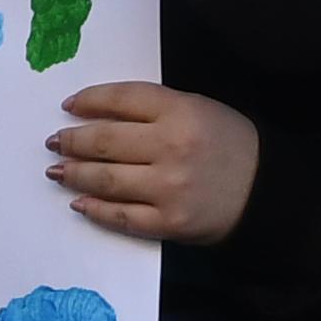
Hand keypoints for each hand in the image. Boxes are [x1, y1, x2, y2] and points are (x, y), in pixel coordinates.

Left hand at [47, 81, 261, 243]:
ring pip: (106, 179)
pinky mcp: (169, 222)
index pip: (122, 99)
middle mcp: (171, 147)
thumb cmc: (229, 143)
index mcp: (181, 110)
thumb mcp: (198, 108)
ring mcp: (169, 187)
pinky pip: (122, 216)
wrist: (265, 190)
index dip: (90, 100)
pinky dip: (96, 209)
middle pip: (106, 140)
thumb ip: (155, 109)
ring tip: (56, 170)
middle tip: (54, 141)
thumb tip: (100, 113)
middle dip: (73, 140)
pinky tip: (79, 202)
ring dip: (74, 173)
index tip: (68, 105)